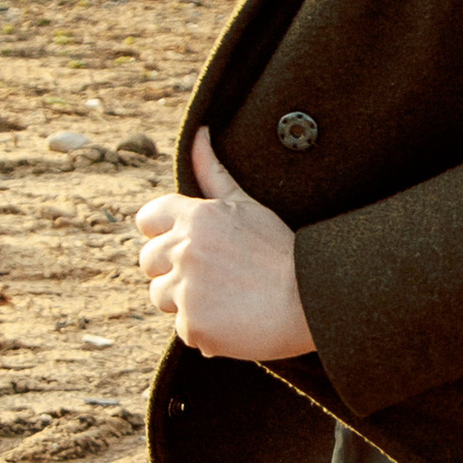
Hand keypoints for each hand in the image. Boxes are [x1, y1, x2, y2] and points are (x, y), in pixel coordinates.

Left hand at [136, 128, 314, 359]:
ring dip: (187, 301)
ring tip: (228, 299)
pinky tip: (236, 320)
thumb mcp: (248, 205)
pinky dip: (206, 330)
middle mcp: (183, 250)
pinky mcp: (192, 326)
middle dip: (174, 269)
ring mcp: (185, 290)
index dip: (164, 233)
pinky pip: (183, 329)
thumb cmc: (282, 251)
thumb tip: (198, 132)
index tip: (189, 245)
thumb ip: (214, 172)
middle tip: (217, 276)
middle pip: (149, 261)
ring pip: (162, 296)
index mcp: (195, 217)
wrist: (314, 301)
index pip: (147, 219)